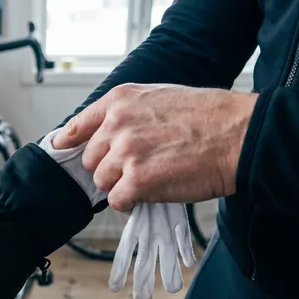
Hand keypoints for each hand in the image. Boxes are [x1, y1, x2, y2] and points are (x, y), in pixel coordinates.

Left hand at [53, 84, 257, 211]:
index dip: (69, 140)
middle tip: (138, 166)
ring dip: (122, 185)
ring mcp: (126, 153)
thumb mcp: (159, 97)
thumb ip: (128, 112)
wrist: (238, 135)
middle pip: (91, 159)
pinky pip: (117, 201)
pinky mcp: (137, 181)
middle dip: (110, 167)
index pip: (79, 124)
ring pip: (103, 182)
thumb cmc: (207, 116)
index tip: (60, 148)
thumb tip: (106, 132)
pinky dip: (131, 202)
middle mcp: (117, 125)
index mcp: (120, 101)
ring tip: (152, 177)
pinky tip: (151, 192)